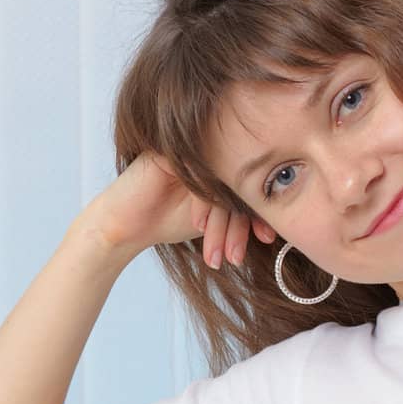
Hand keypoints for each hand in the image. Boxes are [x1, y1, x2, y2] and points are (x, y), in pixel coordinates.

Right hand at [81, 150, 277, 266]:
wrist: (126, 226)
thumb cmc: (168, 221)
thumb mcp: (215, 219)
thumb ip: (238, 212)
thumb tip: (275, 224)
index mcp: (219, 161)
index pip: (248, 182)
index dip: (259, 211)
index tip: (267, 239)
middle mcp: (205, 149)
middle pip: (236, 183)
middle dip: (240, 225)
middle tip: (239, 257)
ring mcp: (185, 146)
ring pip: (218, 183)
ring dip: (222, 225)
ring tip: (223, 256)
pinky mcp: (166, 151)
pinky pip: (197, 175)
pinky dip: (203, 205)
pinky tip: (199, 228)